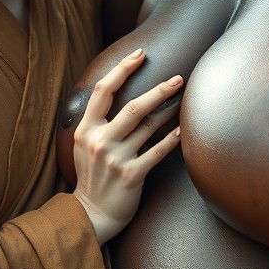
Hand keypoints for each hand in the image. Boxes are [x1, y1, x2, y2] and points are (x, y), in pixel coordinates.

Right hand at [72, 48, 181, 243]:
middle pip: (133, 107)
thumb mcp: (85, 144)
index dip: (122, 69)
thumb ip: (98, 121)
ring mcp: (116, 159)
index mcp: (85, 129)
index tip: (140, 54)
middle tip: (178, 78)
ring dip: (168, 111)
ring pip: (148, 127)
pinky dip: (172, 139)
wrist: (92, 213)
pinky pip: (157, 151)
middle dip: (158, 90)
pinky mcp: (132, 175)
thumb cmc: (93, 174)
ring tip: (182, 99)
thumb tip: (118, 90)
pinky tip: (183, 129)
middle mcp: (99, 141)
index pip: (103, 90)